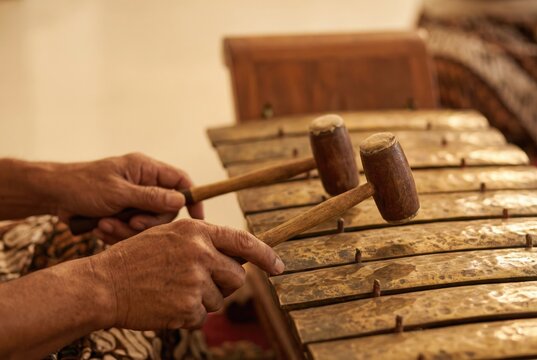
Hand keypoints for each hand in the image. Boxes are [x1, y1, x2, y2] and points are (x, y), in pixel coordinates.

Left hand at [52, 153, 202, 242]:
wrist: (53, 195)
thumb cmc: (82, 185)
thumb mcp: (118, 192)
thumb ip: (151, 197)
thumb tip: (181, 200)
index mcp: (146, 169)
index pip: (181, 180)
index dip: (192, 198)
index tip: (197, 218)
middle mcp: (143, 184)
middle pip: (166, 209)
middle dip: (148, 221)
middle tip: (130, 222)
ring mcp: (134, 200)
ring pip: (148, 224)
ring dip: (127, 229)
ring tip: (105, 225)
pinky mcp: (123, 215)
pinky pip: (132, 231)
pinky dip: (117, 233)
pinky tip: (100, 228)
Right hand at [90, 219, 284, 329]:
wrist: (103, 285)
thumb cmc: (135, 259)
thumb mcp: (168, 236)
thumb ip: (203, 242)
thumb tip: (236, 257)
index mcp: (197, 232)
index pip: (244, 242)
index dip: (266, 255)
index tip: (279, 266)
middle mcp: (201, 253)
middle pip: (237, 276)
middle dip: (226, 283)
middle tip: (201, 283)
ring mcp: (196, 281)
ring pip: (219, 299)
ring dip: (202, 299)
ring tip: (172, 290)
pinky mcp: (188, 307)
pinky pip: (201, 315)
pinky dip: (188, 314)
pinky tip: (166, 303)